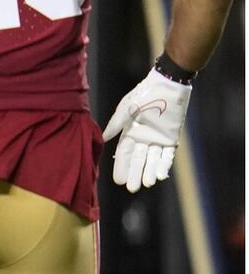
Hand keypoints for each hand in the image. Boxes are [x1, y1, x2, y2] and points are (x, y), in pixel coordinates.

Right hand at [102, 68, 191, 191]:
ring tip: (146, 184)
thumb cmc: (144, 94)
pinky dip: (164, 165)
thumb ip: (117, 123)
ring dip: (149, 172)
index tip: (117, 180)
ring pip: (152, 160)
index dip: (120, 166)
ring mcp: (157, 139)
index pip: (123, 153)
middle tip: (131, 188)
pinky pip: (167, 156)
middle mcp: (142, 138)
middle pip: (137, 160)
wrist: (167, 85)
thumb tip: (104, 137)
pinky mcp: (171, 138)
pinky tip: (160, 176)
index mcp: (129, 131)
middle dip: (134, 174)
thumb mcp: (127, 108)